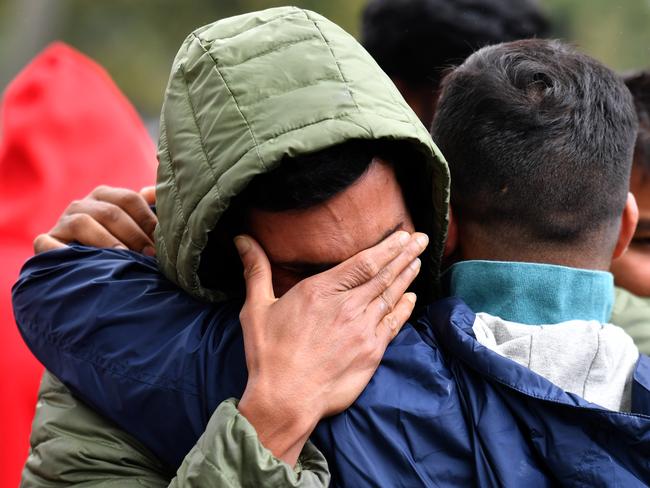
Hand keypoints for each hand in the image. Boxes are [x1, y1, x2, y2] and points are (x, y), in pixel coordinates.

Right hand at [34, 185, 157, 254]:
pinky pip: (48, 243)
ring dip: (106, 241)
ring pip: (83, 223)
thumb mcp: (135, 226)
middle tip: (149, 255)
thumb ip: (149, 209)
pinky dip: (60, 250)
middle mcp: (82, 205)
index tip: (162, 241)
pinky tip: (80, 261)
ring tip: (123, 257)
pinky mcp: (46, 242)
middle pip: (110, 212)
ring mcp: (62, 222)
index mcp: (105, 196)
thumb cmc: (118, 246)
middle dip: (133, 234)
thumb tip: (153, 191)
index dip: (148, 220)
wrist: (82, 272)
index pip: (130, 199)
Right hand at [235, 230, 427, 464]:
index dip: (388, 247)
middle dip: (406, 255)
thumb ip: (256, 270)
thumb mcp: (256, 308)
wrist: (286, 399)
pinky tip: (412, 298)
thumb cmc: (269, 354)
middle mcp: (347, 306)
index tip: (404, 236)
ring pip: (392, 296)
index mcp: (321, 290)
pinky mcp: (372, 352)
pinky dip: (405, 308)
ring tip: (419, 262)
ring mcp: (363, 329)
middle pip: (384, 274)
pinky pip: (394, 324)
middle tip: (424, 239)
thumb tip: (243, 239)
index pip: (364, 261)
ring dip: (407, 277)